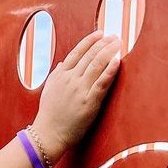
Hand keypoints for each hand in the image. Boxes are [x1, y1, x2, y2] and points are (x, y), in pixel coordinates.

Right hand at [32, 31, 120, 162]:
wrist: (48, 134)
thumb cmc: (49, 114)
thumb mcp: (49, 90)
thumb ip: (56, 75)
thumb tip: (62, 63)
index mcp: (61, 75)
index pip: (77, 52)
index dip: (90, 41)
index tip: (100, 33)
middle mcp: (70, 79)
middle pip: (89, 56)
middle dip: (104, 43)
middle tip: (115, 36)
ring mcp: (80, 90)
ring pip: (96, 65)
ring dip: (109, 51)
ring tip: (119, 43)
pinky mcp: (89, 102)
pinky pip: (101, 83)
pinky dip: (110, 70)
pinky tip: (117, 61)